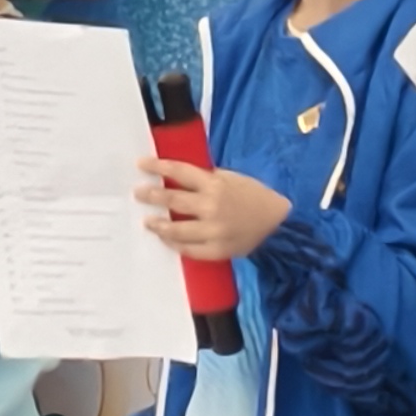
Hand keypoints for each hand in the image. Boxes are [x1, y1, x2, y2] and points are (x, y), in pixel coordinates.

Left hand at [137, 158, 287, 264]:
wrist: (278, 223)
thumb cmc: (254, 196)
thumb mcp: (232, 178)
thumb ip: (207, 180)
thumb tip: (180, 180)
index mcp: (215, 184)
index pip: (180, 172)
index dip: (158, 167)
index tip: (141, 165)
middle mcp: (211, 206)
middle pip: (173, 200)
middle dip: (152, 196)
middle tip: (138, 194)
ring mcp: (213, 231)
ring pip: (177, 229)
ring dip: (159, 225)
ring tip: (148, 222)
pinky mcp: (217, 250)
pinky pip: (190, 250)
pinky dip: (175, 244)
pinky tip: (167, 239)